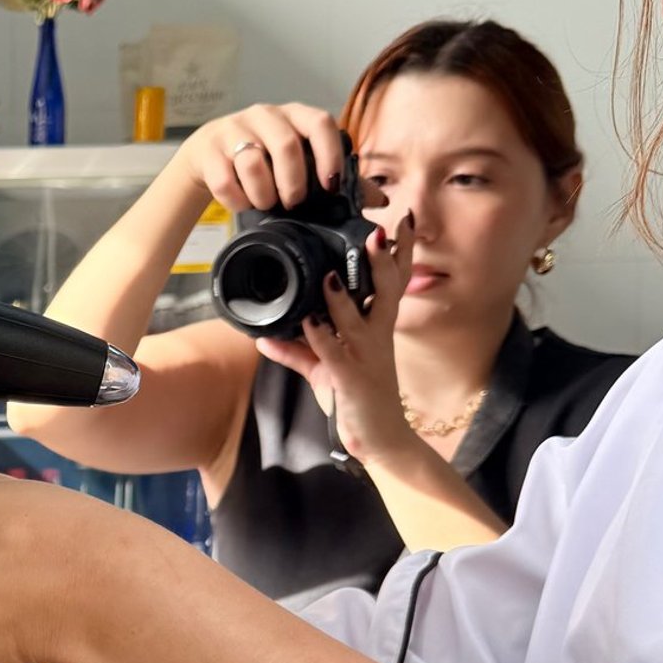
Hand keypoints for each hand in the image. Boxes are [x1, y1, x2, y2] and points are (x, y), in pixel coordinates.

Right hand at [179, 101, 345, 214]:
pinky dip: (236, 200)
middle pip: (286, 145)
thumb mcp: (300, 162)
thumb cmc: (265, 160)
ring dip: (264, 194)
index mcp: (294, 116)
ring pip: (252, 162)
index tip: (331, 186)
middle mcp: (265, 116)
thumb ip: (336, 177)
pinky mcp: (208, 150)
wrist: (210, 155)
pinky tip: (242, 203)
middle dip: (293, 182)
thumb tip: (379, 198)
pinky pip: (224, 180)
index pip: (319, 122)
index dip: (329, 154)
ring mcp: (234, 129)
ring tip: (266, 204)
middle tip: (293, 203)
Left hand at [258, 216, 417, 465]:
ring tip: (329, 275)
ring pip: (355, 320)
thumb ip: (298, 350)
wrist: (381, 441)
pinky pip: (333, 354)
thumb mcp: (326, 370)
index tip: (399, 221)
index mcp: (377, 328)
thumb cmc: (357, 399)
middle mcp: (376, 337)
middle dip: (383, 262)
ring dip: (341, 297)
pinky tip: (310, 320)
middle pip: (385, 292)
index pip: (391, 283)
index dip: (397, 253)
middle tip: (378, 232)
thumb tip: (264, 336)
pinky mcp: (351, 380)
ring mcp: (365, 357)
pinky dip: (320, 336)